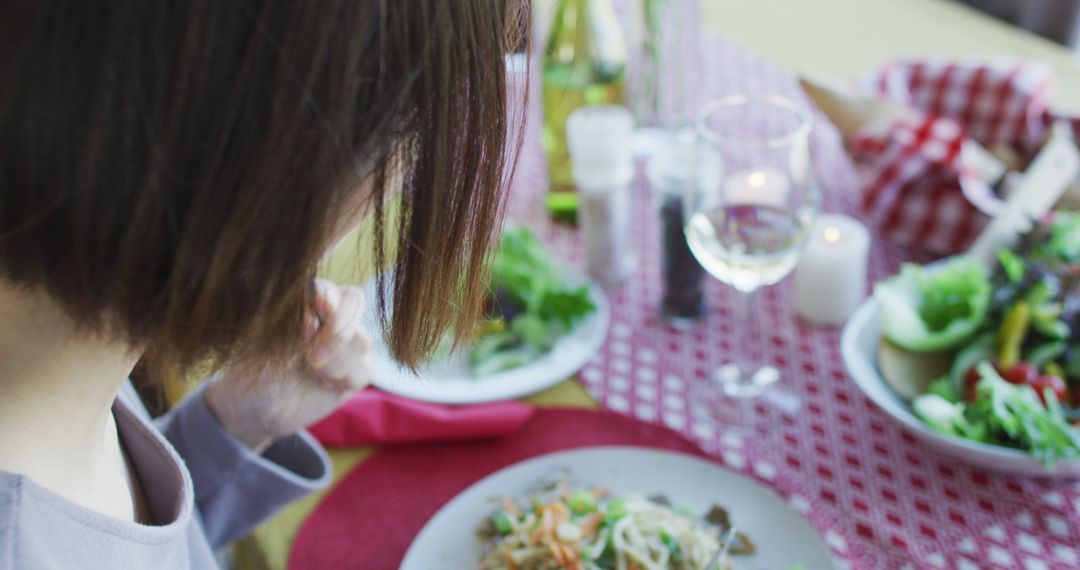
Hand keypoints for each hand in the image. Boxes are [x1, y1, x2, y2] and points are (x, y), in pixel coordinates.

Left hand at [204, 279, 372, 452]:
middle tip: (312, 359)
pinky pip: (364, 368)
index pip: (326, 286)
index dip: (326, 299)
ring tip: (311, 372)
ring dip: (336, 362)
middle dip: (336, 332)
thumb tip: (312, 309)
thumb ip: (289, 323)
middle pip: (354, 301)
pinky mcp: (357, 367)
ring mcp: (346, 340)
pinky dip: (344, 378)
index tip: (312, 321)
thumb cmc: (250, 371)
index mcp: (303, 301)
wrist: (256, 412)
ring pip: (362, 340)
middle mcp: (329, 314)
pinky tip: (323, 384)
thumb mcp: (261, 344)